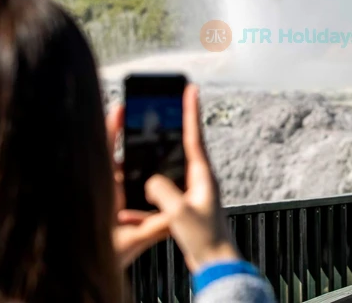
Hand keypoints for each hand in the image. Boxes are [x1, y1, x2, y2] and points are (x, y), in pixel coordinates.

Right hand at [109, 85, 240, 272]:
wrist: (215, 263)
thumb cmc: (206, 238)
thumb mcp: (179, 213)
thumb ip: (163, 192)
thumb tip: (149, 180)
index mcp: (203, 175)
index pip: (194, 136)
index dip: (191, 111)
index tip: (191, 88)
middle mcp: (200, 180)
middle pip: (183, 145)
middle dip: (174, 126)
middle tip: (168, 104)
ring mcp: (192, 192)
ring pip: (170, 168)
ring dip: (157, 160)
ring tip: (144, 146)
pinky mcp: (184, 206)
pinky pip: (164, 190)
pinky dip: (150, 190)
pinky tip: (136, 194)